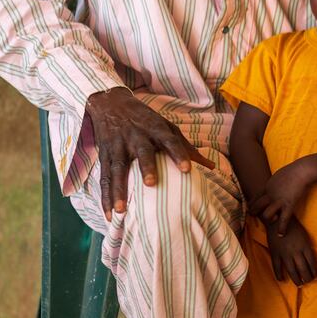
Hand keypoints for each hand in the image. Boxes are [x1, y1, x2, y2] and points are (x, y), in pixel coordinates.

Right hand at [85, 88, 213, 220]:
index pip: (170, 140)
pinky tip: (108, 214)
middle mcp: (136, 136)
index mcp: (156, 129)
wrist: (111, 103)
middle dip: (146, 167)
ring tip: (120, 211)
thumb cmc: (145, 120)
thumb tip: (212, 167)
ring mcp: (118, 146)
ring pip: (117, 168)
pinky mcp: (104, 155)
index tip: (187, 170)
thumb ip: (187, 148)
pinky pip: (104, 178)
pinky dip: (105, 197)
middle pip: (142, 152)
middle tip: (150, 184)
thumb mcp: (166, 126)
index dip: (179, 153)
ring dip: (118, 190)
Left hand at [249, 159, 313, 234]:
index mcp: (266, 187)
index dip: (251, 205)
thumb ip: (272, 183)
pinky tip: (280, 235)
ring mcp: (278, 201)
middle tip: (257, 218)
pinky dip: (281, 228)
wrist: (301, 171)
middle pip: (256, 207)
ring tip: (272, 222)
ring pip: (266, 215)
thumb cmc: (292, 171)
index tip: (250, 210)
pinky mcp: (289, 205)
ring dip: (268, 220)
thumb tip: (272, 186)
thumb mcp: (277, 176)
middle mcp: (270, 195)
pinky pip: (283, 219)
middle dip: (255, 214)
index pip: (254, 198)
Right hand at [266, 215, 316, 285]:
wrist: (278, 219)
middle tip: (308, 282)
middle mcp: (296, 252)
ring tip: (300, 284)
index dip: (314, 272)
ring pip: (292, 271)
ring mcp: (285, 254)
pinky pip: (277, 267)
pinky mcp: (275, 253)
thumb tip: (310, 261)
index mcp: (305, 246)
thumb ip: (307, 248)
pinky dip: (279, 275)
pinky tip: (282, 280)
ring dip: (297, 279)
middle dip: (307, 278)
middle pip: (303, 269)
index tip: (315, 277)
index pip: (311, 263)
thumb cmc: (293, 226)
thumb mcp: (304, 236)